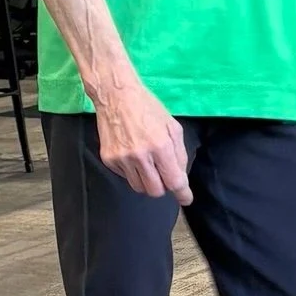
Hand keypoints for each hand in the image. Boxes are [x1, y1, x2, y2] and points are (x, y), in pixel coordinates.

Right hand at [93, 76, 191, 201]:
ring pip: (139, 187)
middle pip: (155, 191)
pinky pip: (125, 177)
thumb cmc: (148, 108)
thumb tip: (180, 177)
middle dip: (162, 186)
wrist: (116, 96)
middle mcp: (140, 156)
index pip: (174, 181)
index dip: (182, 194)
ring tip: (146, 162)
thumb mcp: (172, 127)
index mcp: (160, 146)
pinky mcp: (109, 160)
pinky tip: (132, 154)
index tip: (186, 199)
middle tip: (163, 173)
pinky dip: (132, 171)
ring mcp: (122, 159)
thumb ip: (179, 154)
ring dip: (147, 180)